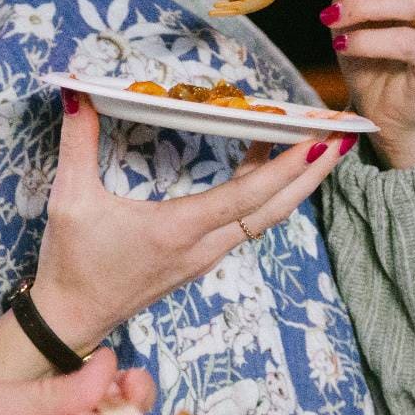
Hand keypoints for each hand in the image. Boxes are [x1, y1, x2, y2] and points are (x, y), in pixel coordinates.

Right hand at [30, 91, 348, 351]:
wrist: (72, 320)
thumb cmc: (71, 265)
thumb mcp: (71, 200)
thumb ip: (77, 144)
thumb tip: (77, 94)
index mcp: (178, 230)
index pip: (245, 197)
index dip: (284, 169)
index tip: (317, 142)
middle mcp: (202, 246)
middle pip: (273, 209)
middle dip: (311, 174)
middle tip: (343, 138)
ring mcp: (205, 256)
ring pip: (263, 218)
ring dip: (293, 184)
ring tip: (318, 145)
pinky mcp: (200, 259)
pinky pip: (246, 223)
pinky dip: (266, 193)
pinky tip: (268, 165)